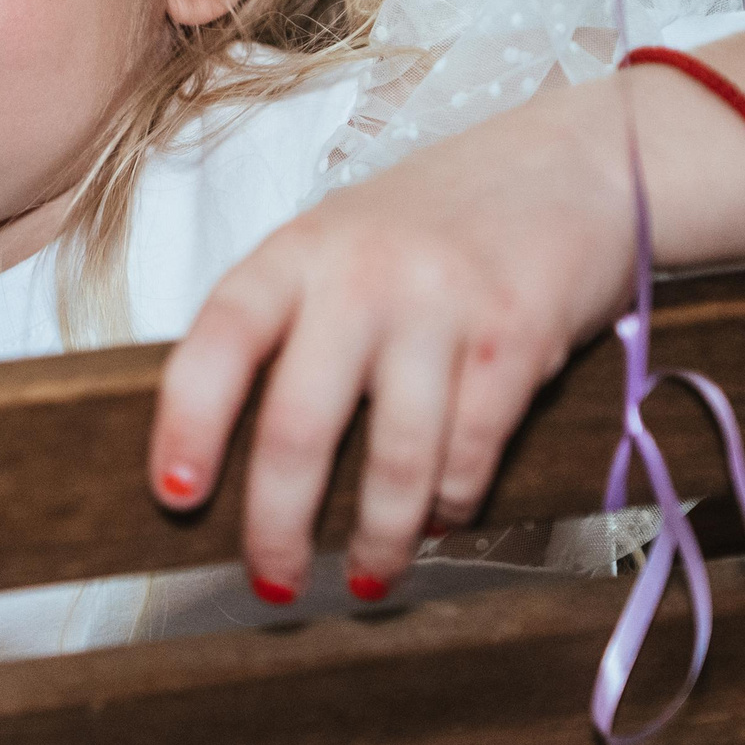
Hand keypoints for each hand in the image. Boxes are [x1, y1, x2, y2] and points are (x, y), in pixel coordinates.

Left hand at [152, 93, 637, 601]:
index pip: (218, 342)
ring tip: (368, 579)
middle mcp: (361, 274)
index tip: (174, 496)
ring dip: (378, 539)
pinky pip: (470, 452)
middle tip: (273, 580)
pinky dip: (449, 504)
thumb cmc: (434, 220)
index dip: (185, 424)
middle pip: (299, 425)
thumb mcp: (337, 241)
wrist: (570, 164)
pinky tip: (437, 521)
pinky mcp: (517, 336)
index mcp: (296, 252)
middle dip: (279, 523)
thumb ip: (285, 319)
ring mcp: (442, 304)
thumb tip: (220, 445)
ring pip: (393, 459)